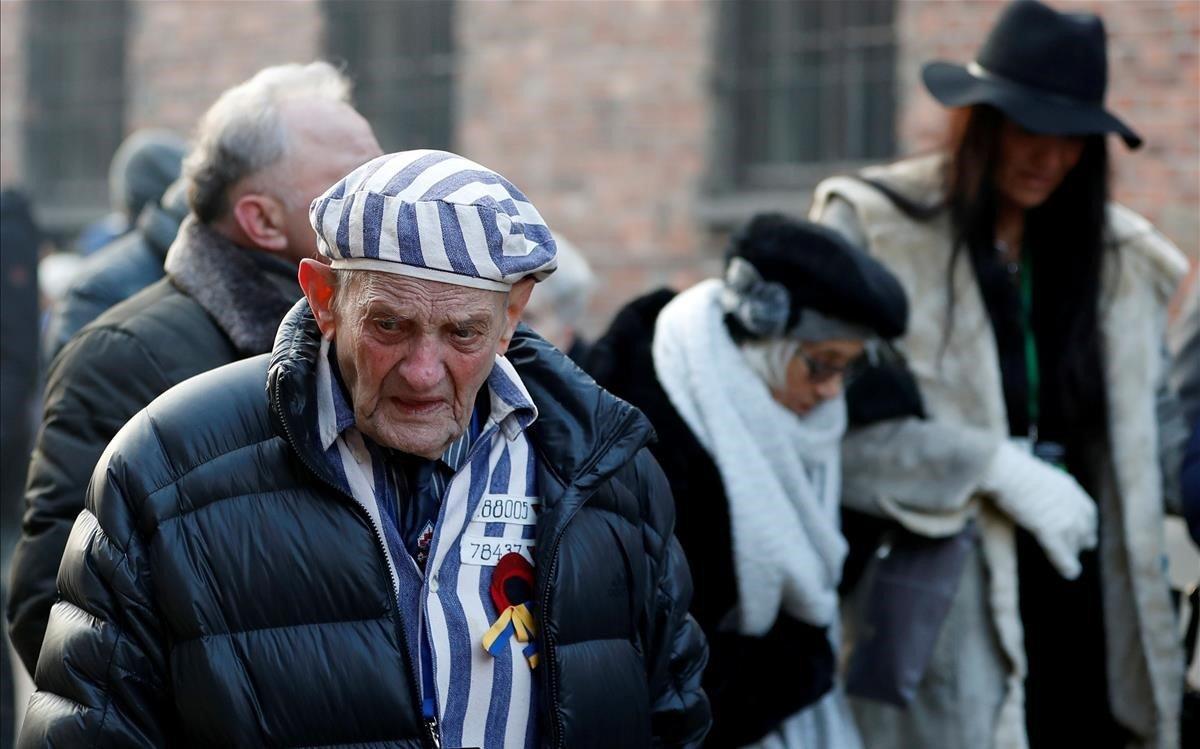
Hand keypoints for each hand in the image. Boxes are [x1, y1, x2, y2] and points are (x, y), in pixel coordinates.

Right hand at [980, 440, 1097, 577]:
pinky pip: (1063, 554)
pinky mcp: (1051, 531)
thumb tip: (1017, 490)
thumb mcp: (1028, 473)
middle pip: (1085, 527)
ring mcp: (1063, 517)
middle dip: (1083, 540)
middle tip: (1081, 550)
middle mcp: (1072, 502)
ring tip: (1072, 566)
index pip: (1086, 509)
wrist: (1004, 470)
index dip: (1086, 523)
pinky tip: (1070, 574)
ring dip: (1073, 554)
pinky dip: (1068, 565)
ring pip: (1075, 543)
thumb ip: (1033, 485)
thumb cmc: (1006, 468)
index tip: (1085, 530)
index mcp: (1067, 486)